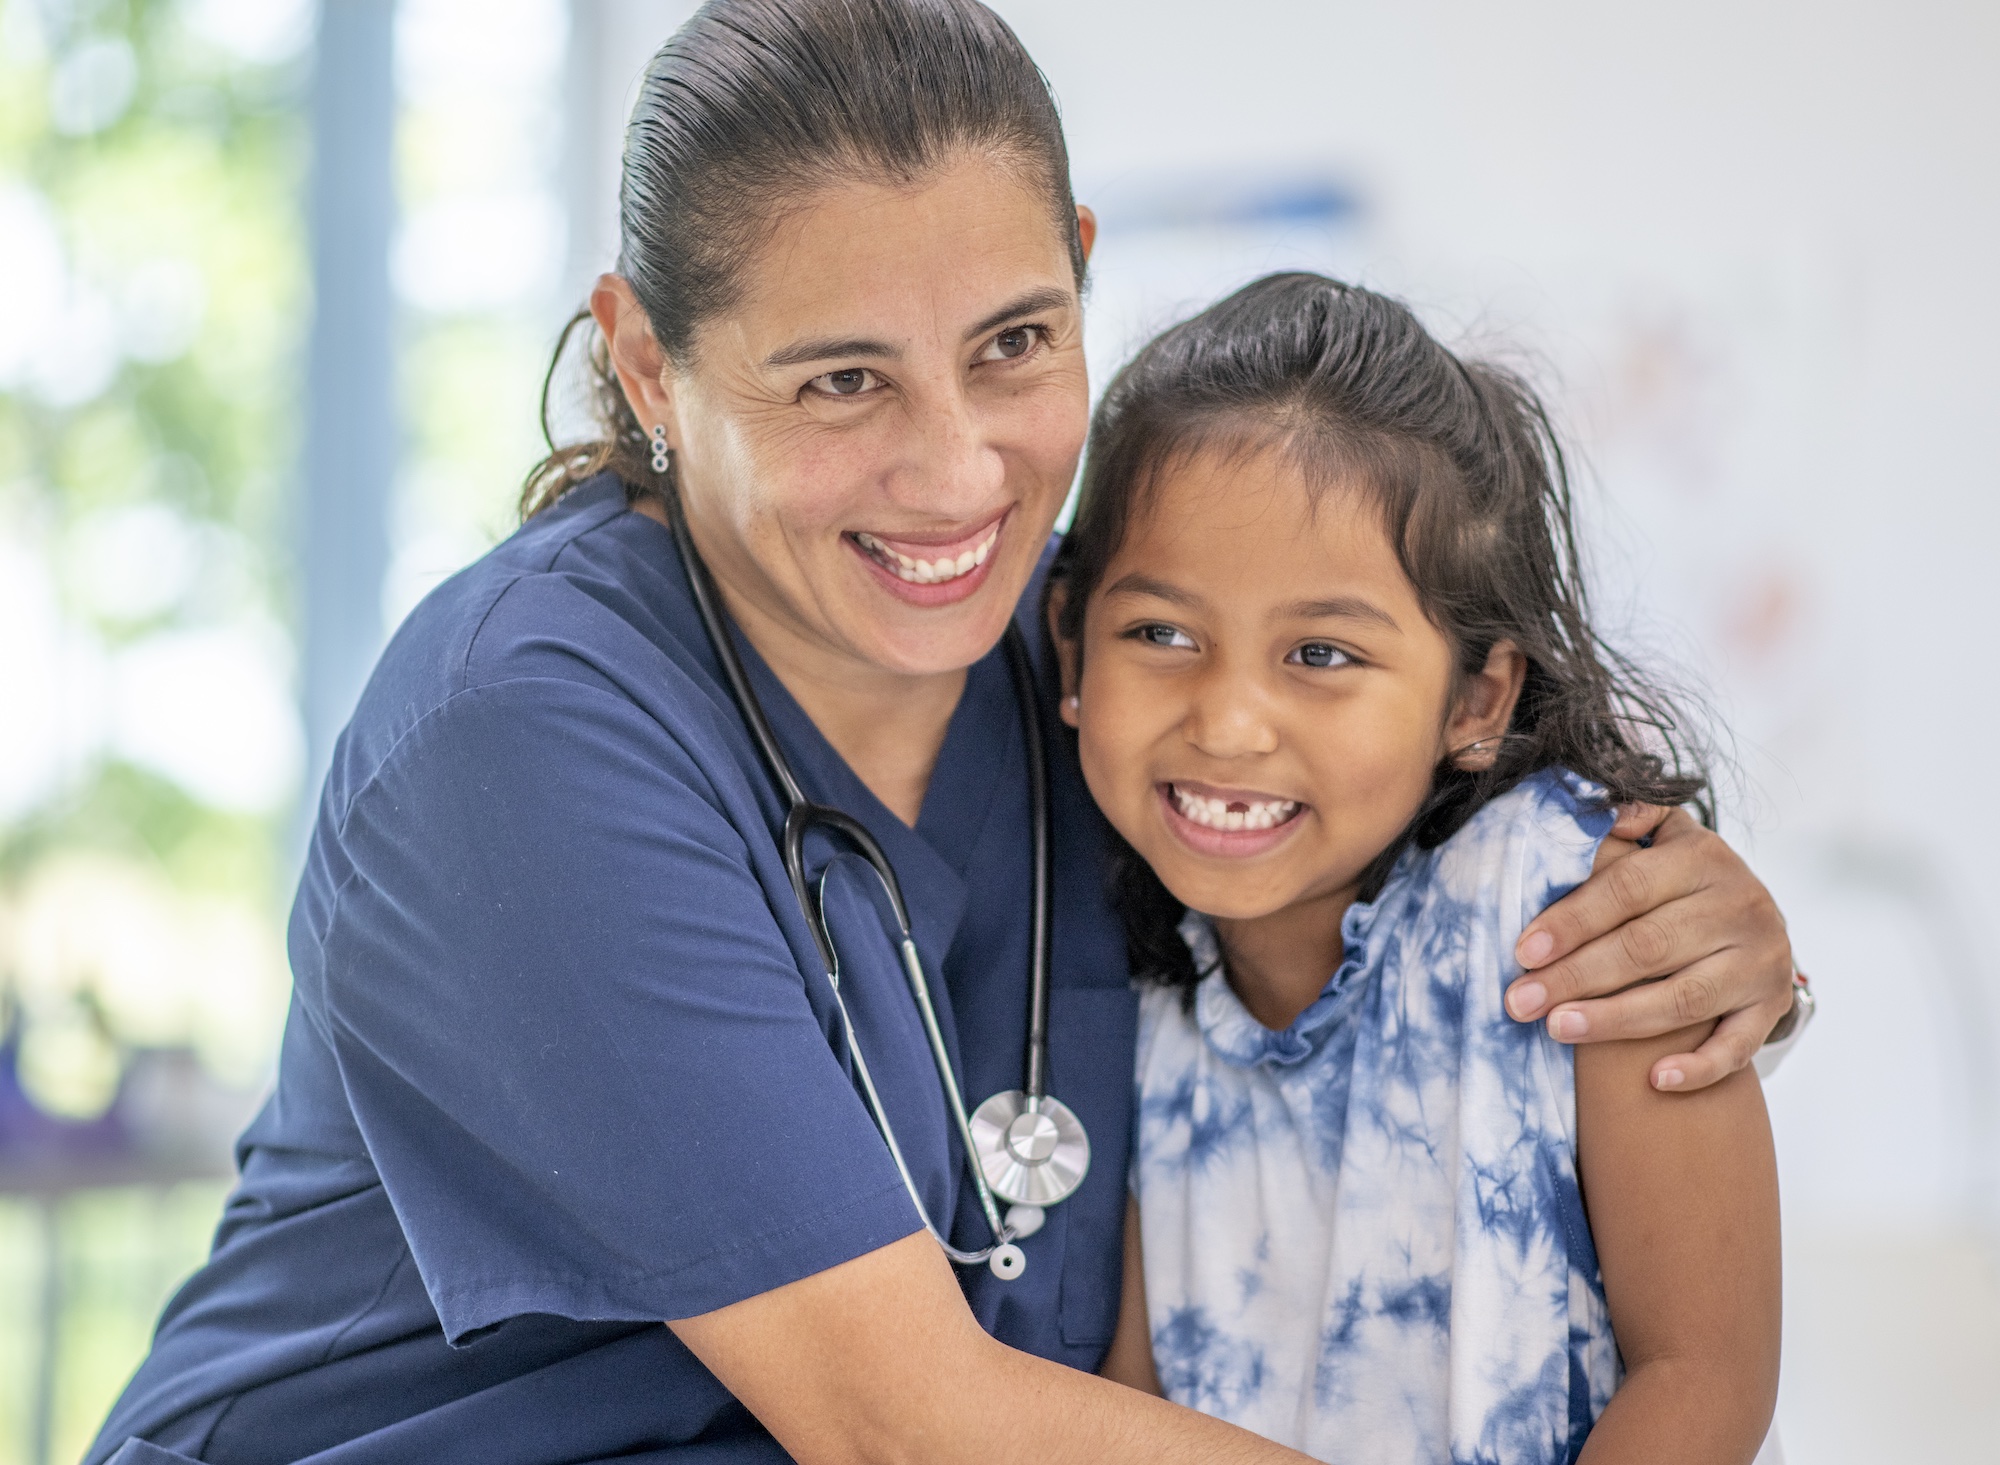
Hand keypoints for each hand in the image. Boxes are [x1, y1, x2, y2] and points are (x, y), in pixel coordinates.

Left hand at [1504, 806, 1792, 1092]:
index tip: (1522, 951)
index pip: (1626, 888)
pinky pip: (1738, 1045)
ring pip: (1682, 998)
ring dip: (1615, 1019)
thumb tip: (1600, 813)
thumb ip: (1631, 818)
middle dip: (1575, 976)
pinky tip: (1655, 1080)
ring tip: (1557, 1029)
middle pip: (1646, 947)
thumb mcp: (1665, 837)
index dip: (1572, 920)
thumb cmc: (1682, 881)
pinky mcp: (1772, 1006)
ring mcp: (1760, 960)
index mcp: (1702, 858)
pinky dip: (1700, 1066)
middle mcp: (1740, 906)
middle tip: (1519, 1002)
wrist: (1756, 920)